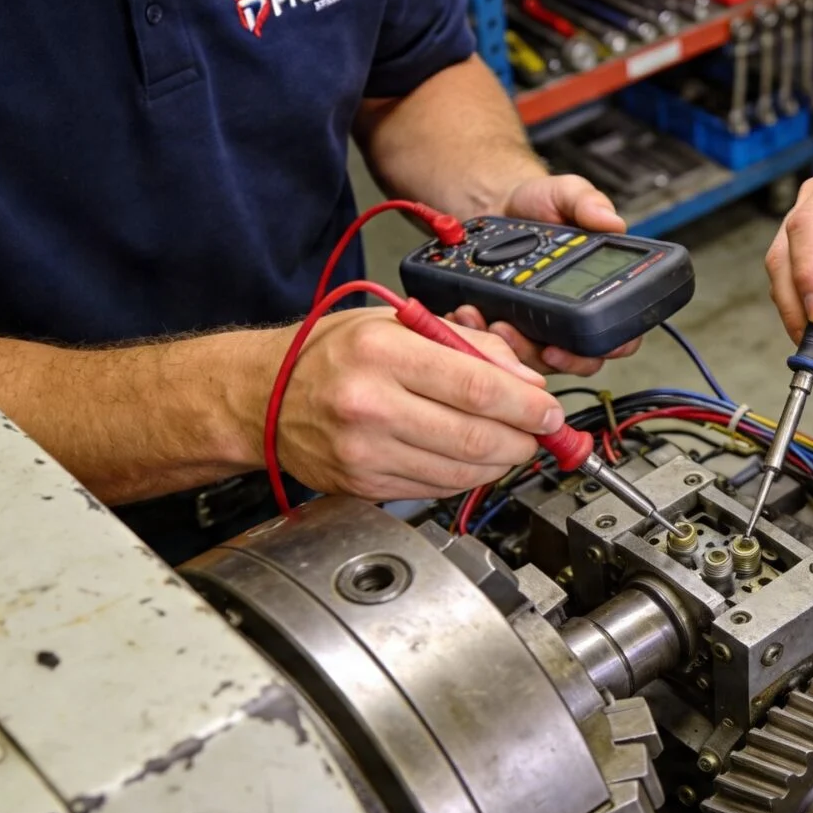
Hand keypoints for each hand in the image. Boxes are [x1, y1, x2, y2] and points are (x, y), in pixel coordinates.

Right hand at [269, 306, 561, 501]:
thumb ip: (467, 346)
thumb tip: (526, 381)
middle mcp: (370, 404)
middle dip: (523, 439)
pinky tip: (471, 460)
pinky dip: (466, 478)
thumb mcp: (395, 324)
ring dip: (500, 463)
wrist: (262, 396)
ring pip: (461, 472)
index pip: (478, 388)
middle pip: (476, 437)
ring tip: (510, 445)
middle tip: (539, 433)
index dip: (527, 406)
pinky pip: (436, 489)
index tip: (550, 411)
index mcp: (382, 352)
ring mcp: (365, 452)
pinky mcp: (364, 484)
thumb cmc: (328, 354)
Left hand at [474, 174, 642, 375]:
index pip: (619, 339)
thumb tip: (611, 221)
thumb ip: (588, 203)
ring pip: (534, 361)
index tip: (568, 345)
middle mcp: (575, 319)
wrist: (498, 205)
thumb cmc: (540, 204)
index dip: (602, 350)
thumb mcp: (566, 194)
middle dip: (544, 356)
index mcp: (602, 293)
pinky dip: (483, 336)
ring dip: (509, 348)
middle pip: (574, 361)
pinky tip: (468, 313)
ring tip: (486, 319)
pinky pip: (501, 348)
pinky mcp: (509, 328)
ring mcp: (541, 329)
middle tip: (515, 331)